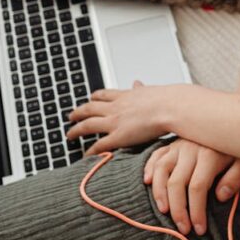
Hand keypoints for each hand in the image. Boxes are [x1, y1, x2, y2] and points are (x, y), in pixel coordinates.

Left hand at [66, 81, 181, 153]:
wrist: (171, 107)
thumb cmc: (167, 100)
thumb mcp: (150, 90)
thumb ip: (141, 89)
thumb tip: (137, 82)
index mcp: (125, 96)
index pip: (105, 94)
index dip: (95, 97)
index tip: (89, 98)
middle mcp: (116, 107)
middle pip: (90, 108)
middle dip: (78, 112)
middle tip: (71, 116)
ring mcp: (115, 121)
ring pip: (88, 125)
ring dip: (76, 130)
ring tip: (69, 135)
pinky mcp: (118, 136)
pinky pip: (99, 145)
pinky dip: (90, 151)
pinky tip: (85, 156)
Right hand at [143, 138, 239, 236]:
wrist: (234, 121)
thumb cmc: (239, 147)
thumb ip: (235, 179)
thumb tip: (219, 197)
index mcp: (209, 154)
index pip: (197, 187)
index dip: (196, 211)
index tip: (199, 229)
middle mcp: (190, 148)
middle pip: (176, 182)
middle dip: (178, 209)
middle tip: (183, 229)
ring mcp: (179, 145)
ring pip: (161, 169)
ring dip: (160, 193)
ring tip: (164, 211)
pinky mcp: (172, 144)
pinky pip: (156, 155)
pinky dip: (149, 169)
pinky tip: (148, 183)